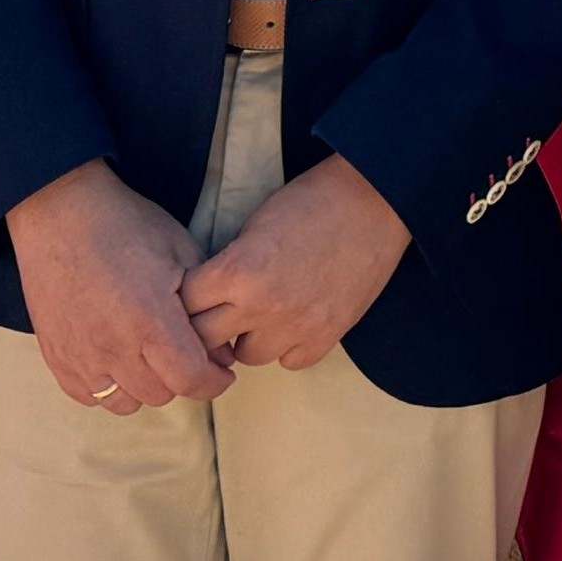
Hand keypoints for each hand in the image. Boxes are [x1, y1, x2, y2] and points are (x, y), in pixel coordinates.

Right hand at [4, 162, 228, 412]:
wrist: (61, 214)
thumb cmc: (127, 226)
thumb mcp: (181, 253)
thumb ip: (205, 306)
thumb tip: (221, 354)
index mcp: (150, 319)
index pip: (190, 379)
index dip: (214, 382)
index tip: (223, 373)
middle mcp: (113, 346)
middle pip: (160, 394)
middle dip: (182, 378)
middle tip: (188, 355)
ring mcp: (80, 356)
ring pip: (124, 402)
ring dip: (145, 387)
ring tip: (151, 358)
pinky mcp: (56, 357)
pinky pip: (89, 396)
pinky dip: (109, 387)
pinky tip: (118, 360)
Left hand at [179, 154, 409, 371]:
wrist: (376, 199)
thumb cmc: (313, 200)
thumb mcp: (255, 224)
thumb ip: (229, 264)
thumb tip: (210, 294)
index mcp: (238, 270)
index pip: (186, 304)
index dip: (188, 296)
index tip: (197, 292)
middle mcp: (262, 305)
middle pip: (205, 339)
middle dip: (208, 323)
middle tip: (221, 309)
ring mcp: (296, 326)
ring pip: (247, 355)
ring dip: (248, 337)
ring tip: (263, 313)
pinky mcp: (327, 336)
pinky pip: (290, 361)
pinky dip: (288, 345)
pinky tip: (295, 319)